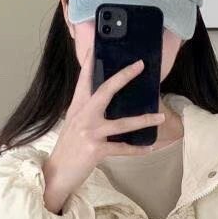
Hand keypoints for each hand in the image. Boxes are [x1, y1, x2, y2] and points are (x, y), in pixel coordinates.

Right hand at [41, 45, 166, 210]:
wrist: (57, 173)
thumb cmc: (68, 149)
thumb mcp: (74, 125)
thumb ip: (87, 111)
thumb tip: (106, 103)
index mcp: (77, 107)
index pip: (84, 79)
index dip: (90, 61)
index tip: (97, 44)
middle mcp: (82, 116)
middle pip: (105, 91)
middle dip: (123, 77)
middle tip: (140, 65)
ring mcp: (89, 133)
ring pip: (121, 124)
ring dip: (143, 120)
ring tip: (160, 117)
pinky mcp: (95, 150)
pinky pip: (121, 148)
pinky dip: (136, 149)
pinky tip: (149, 148)